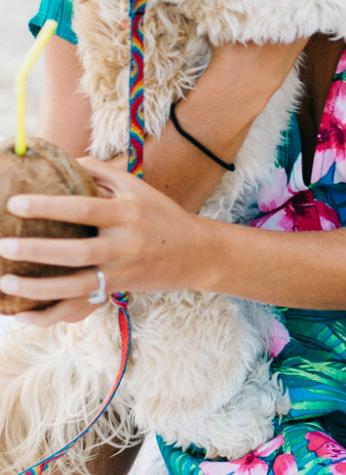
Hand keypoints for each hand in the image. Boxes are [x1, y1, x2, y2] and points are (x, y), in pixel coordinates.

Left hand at [0, 161, 209, 326]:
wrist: (196, 253)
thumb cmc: (161, 214)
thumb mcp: (137, 187)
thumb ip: (101, 173)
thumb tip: (63, 160)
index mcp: (126, 214)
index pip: (84, 209)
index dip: (49, 206)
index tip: (15, 203)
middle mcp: (124, 244)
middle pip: (76, 251)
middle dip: (37, 250)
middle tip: (3, 245)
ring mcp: (120, 271)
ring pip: (75, 285)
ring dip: (38, 287)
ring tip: (5, 280)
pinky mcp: (117, 289)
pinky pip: (78, 305)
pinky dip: (49, 313)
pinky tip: (21, 314)